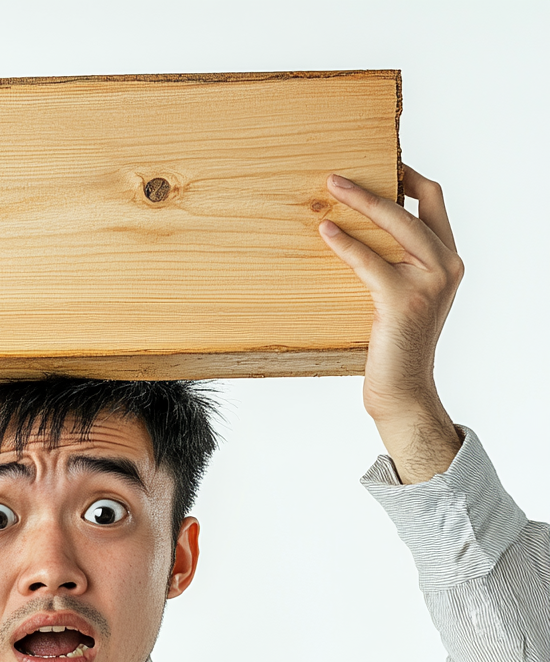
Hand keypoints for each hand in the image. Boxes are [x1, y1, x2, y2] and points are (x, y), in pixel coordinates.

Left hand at [318, 166, 464, 482]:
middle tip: (338, 174)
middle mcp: (446, 264)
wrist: (402, 388)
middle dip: (378, 181)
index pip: (433, 201)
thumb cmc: (391, 344)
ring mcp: (430, 281)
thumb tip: (350, 230)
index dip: (407, 176)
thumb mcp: (396, 296)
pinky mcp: (403, 299)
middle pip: (416, 203)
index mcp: (447, 259)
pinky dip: (345, 242)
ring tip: (329, 188)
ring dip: (360, 201)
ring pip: (396, 224)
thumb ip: (390, 264)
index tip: (375, 162)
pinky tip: (325, 230)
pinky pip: (369, 260)